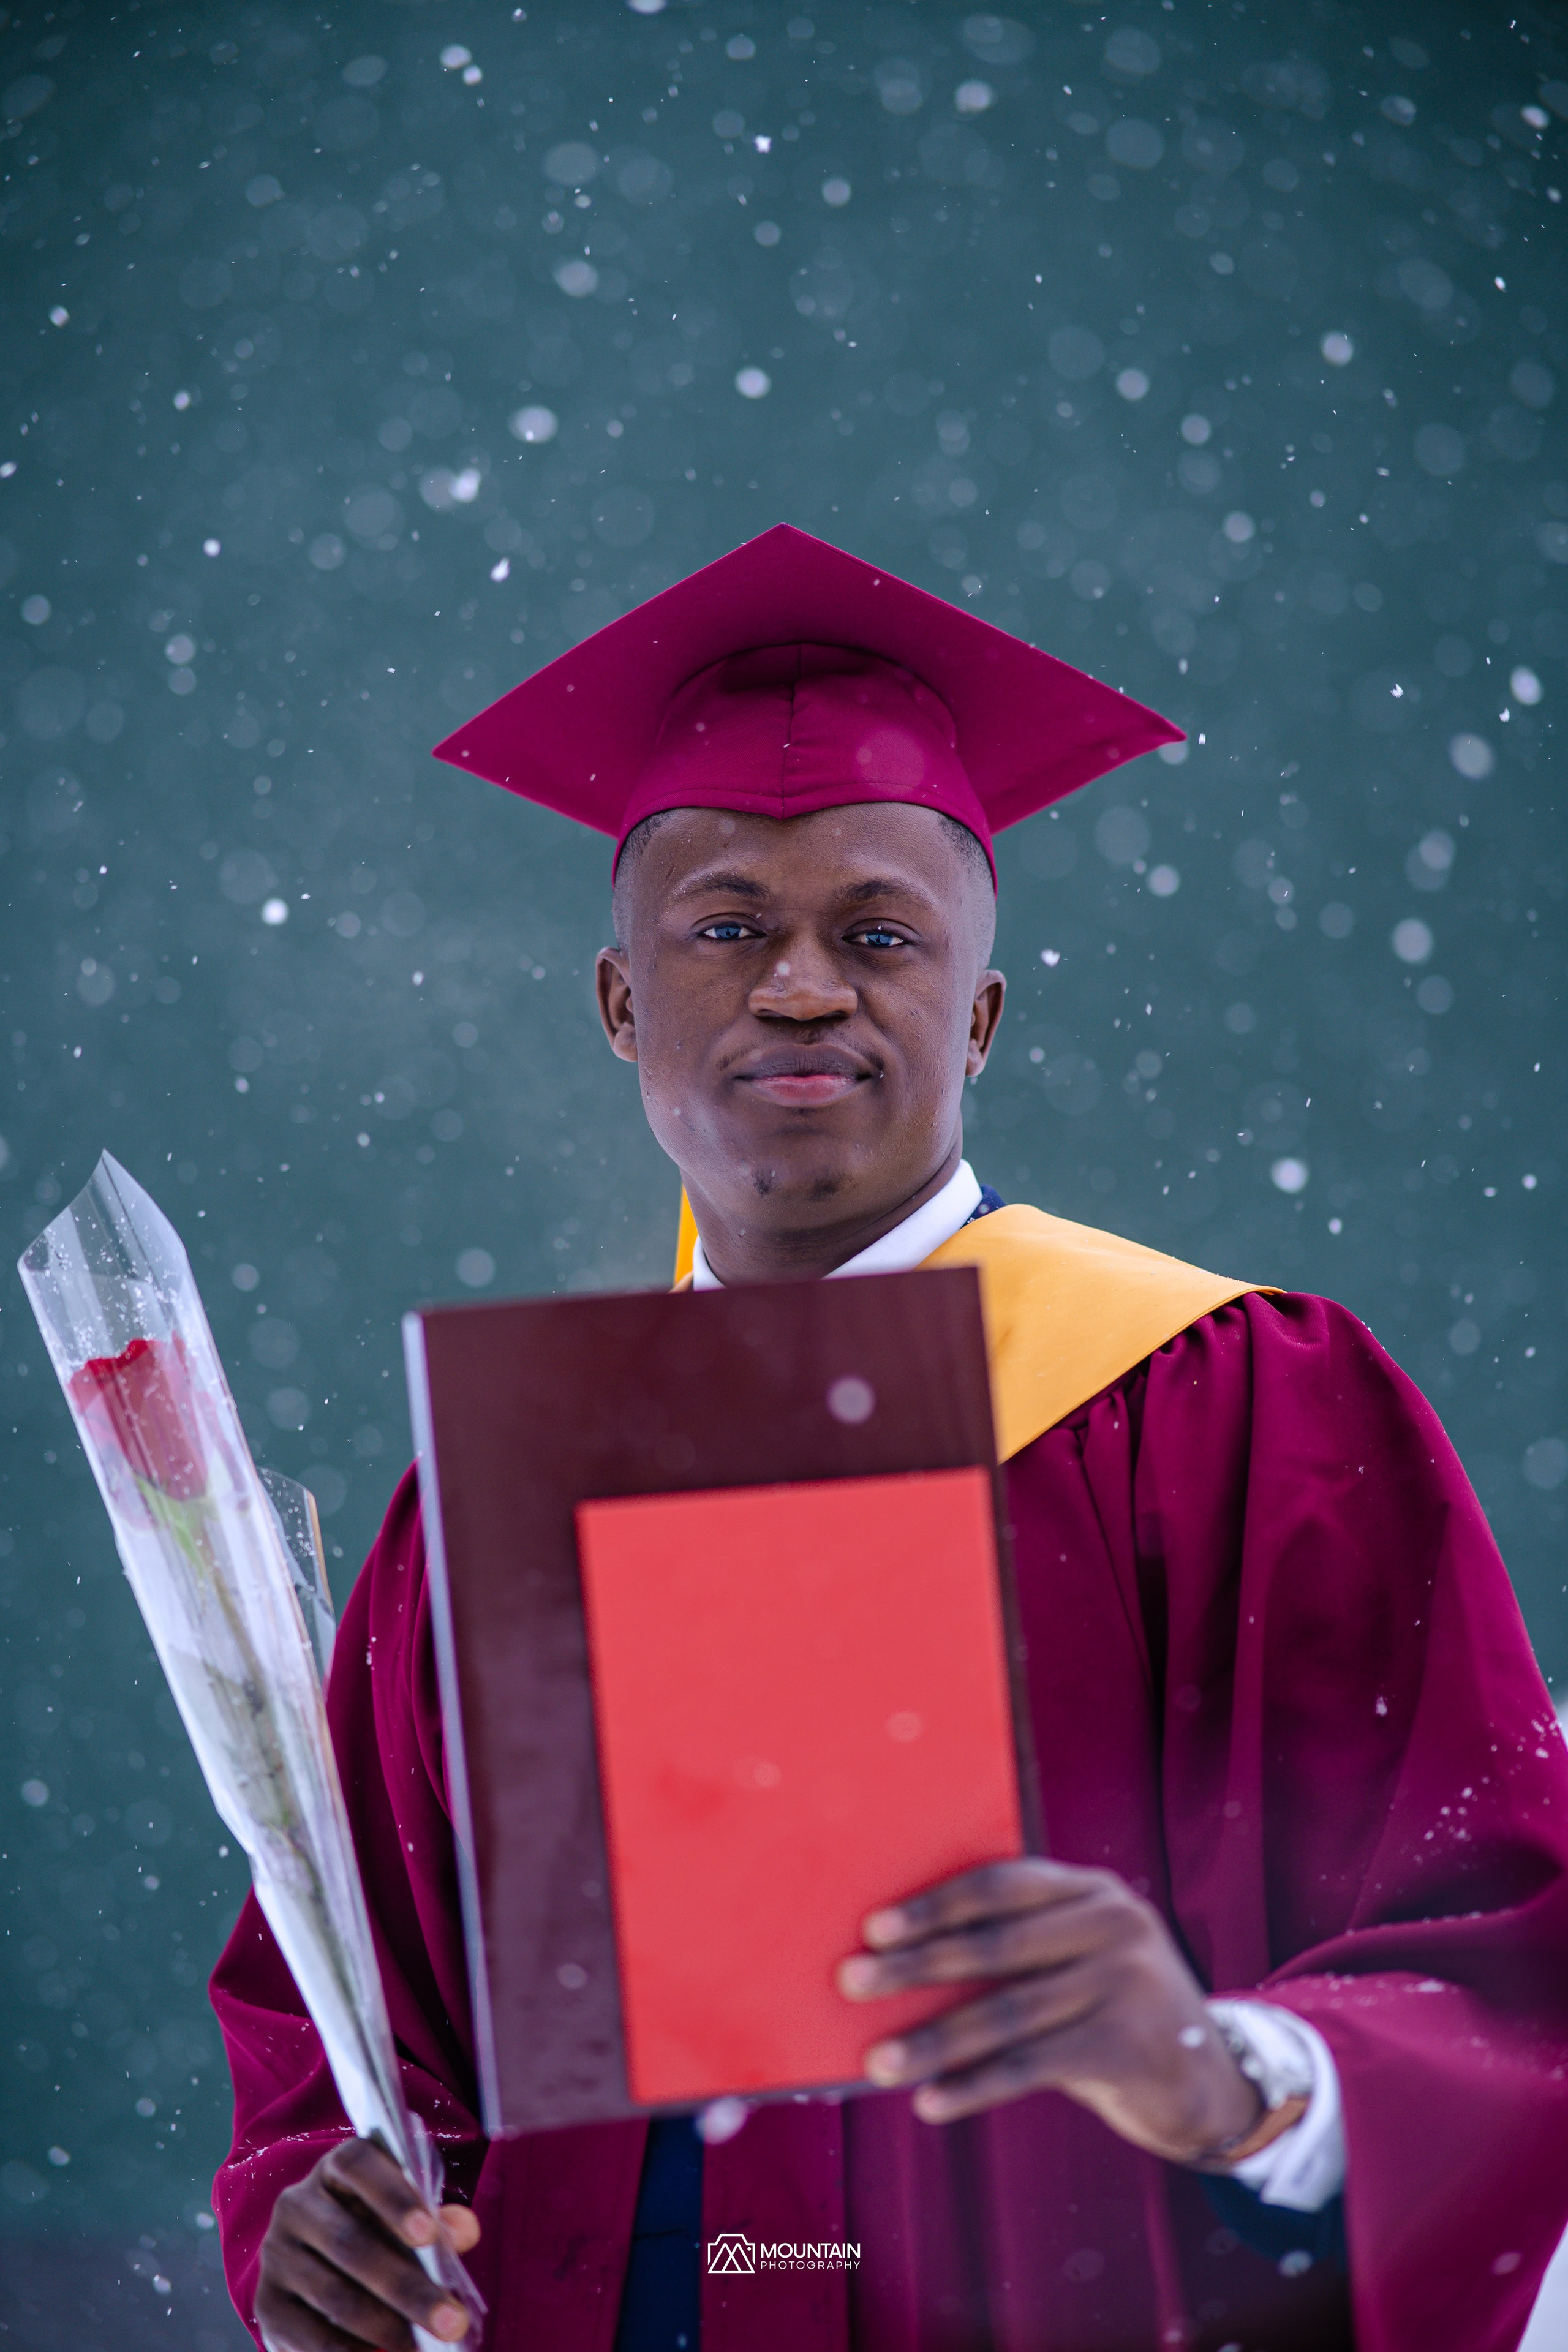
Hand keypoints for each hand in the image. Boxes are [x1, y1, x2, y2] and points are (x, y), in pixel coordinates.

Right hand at [254, 2138, 479, 2351]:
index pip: (358, 2165)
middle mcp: (298, 2205)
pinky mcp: (268, 2306)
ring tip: (422, 2348)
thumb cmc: (377, 2231)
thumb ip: (438, 2221)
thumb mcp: (405, 2216)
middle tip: (452, 2321)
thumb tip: (464, 2232)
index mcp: (336, 2171)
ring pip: (334, 2296)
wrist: (315, 2265)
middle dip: (407, 2288)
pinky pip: (311, 2338)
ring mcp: (278, 2256)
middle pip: (350, 2243)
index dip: (393, 2197)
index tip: (429, 2235)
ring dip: (385, 2328)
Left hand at [836, 1857, 1261, 2164]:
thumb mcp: (1076, 1960)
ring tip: (878, 2062)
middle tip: (852, 1981)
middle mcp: (1115, 1925)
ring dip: (933, 2040)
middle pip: (995, 1944)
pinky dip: (974, 2085)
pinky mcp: (1129, 2046)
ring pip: (1006, 2012)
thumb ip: (1015, 1949)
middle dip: (916, 1966)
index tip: (873, 1927)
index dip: (933, 1904)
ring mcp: (1127, 1985)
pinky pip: (1032, 2065)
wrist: (1203, 2081)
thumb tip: (898, 1965)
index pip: (1000, 1885)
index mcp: (1093, 1890)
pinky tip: (931, 2101)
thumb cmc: (1106, 2011)